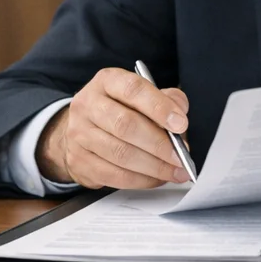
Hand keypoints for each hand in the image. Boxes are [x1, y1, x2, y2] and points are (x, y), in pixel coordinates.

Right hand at [36, 67, 190, 188]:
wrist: (84, 130)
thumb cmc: (121, 110)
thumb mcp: (143, 95)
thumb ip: (166, 99)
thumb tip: (180, 114)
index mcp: (107, 81)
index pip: (133, 89)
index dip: (159, 108)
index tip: (181, 124)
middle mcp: (88, 104)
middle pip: (125, 125)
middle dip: (159, 144)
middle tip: (181, 156)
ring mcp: (79, 134)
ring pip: (120, 154)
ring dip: (154, 166)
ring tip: (176, 171)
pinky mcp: (79, 161)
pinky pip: (114, 175)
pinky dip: (141, 180)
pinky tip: (157, 178)